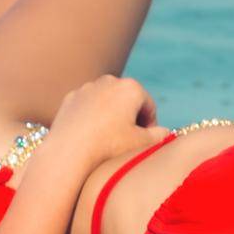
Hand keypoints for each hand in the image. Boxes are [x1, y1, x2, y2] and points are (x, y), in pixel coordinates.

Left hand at [52, 75, 170, 163]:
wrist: (68, 153)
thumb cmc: (109, 148)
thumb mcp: (142, 144)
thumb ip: (160, 136)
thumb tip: (164, 132)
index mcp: (131, 87)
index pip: (149, 106)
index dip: (150, 126)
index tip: (144, 142)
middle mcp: (109, 81)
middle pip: (128, 101)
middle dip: (130, 119)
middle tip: (127, 142)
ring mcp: (87, 88)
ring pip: (107, 103)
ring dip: (111, 117)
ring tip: (108, 141)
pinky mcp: (70, 98)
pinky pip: (88, 108)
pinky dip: (92, 119)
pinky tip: (90, 137)